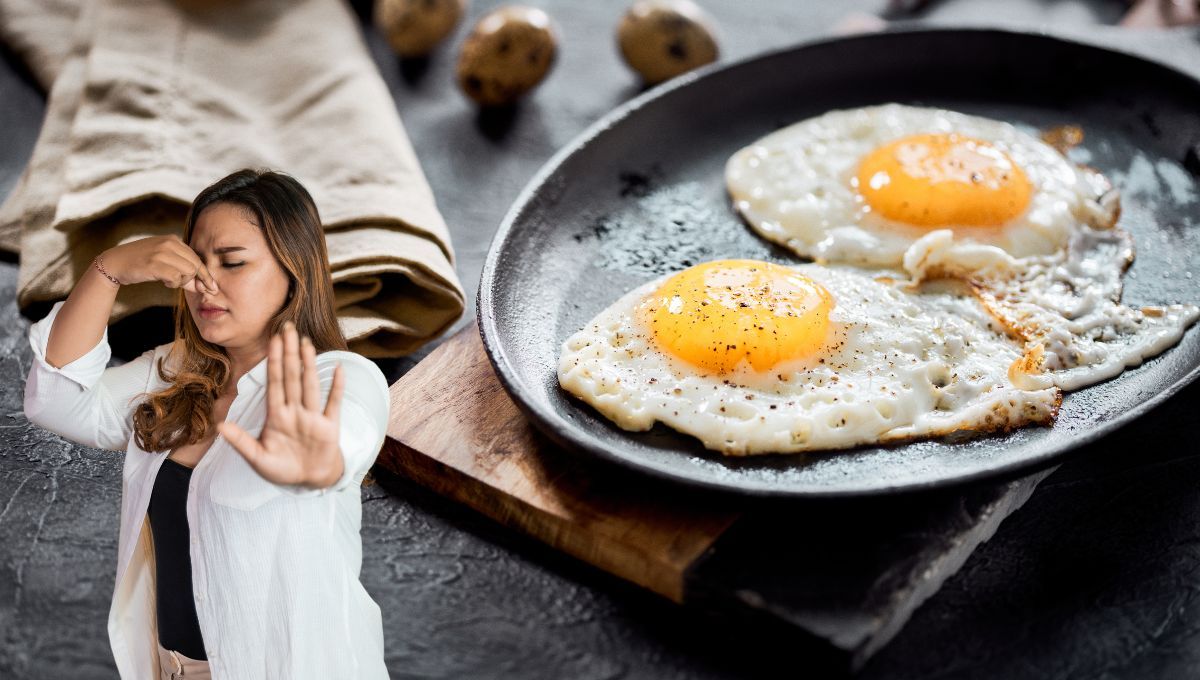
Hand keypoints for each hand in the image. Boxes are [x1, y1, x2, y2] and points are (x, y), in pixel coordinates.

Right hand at [102, 235, 218, 294]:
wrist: (114, 263)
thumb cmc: (141, 264)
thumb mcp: (163, 262)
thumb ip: (181, 270)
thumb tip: (202, 286)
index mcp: (173, 240)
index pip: (197, 258)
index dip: (205, 274)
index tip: (212, 287)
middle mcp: (169, 243)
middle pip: (196, 265)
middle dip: (198, 280)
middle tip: (194, 289)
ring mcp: (161, 252)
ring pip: (189, 271)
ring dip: (183, 282)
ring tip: (171, 282)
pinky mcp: (154, 264)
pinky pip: (176, 278)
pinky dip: (173, 284)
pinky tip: (164, 282)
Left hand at [217, 320, 346, 488]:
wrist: (309, 481)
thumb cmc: (283, 469)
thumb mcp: (258, 458)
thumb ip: (241, 442)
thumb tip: (220, 426)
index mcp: (277, 416)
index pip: (274, 383)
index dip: (273, 361)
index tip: (273, 340)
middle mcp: (295, 411)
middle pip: (291, 377)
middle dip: (289, 353)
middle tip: (288, 328)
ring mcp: (313, 417)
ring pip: (310, 385)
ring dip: (308, 364)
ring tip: (306, 343)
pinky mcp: (330, 427)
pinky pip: (333, 403)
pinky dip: (336, 387)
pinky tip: (338, 369)